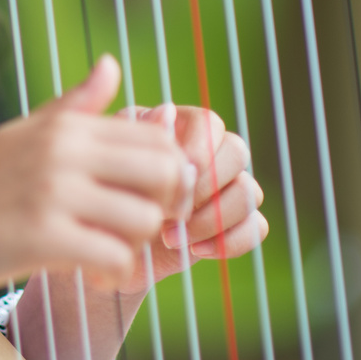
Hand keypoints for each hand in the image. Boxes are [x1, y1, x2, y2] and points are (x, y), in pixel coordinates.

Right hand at [0, 55, 192, 291]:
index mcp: (65, 126)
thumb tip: (111, 64)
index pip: (157, 137)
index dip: (170, 172)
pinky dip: (115, 274)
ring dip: (138, 246)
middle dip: (166, 207)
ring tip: (110, 255)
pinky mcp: (43, 237)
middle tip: (138, 229)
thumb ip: (75, 106)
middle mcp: (64, 152)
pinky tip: (94, 277)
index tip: (148, 199)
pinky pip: (116, 257)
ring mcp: (54, 193)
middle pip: (165, 172)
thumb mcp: (24, 134)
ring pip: (146, 219)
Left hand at [105, 105, 268, 292]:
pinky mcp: (232, 225)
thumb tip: (167, 110)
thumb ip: (131, 132)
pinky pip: (257, 227)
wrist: (106, 244)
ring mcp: (224, 190)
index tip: (171, 179)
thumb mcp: (106, 161)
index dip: (199, 150)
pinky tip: (196, 249)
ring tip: (172, 237)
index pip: (210, 123)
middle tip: (172, 212)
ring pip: (250, 191)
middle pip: (238, 151)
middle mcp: (208, 155)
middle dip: (207, 187)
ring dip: (214, 218)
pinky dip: (231, 241)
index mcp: (179, 129)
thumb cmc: (103, 194)